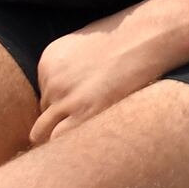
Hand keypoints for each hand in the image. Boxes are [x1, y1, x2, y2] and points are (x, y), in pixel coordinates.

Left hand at [30, 5, 180, 143]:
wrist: (144, 38)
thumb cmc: (126, 39)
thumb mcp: (86, 45)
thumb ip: (72, 67)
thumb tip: (76, 89)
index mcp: (48, 61)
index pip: (46, 94)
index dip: (62, 105)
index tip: (81, 108)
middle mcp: (51, 80)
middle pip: (44, 113)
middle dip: (59, 122)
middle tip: (82, 128)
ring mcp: (64, 98)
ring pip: (44, 132)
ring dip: (61, 137)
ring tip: (81, 143)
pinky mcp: (83, 113)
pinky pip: (60, 141)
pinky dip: (68, 147)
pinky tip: (85, 149)